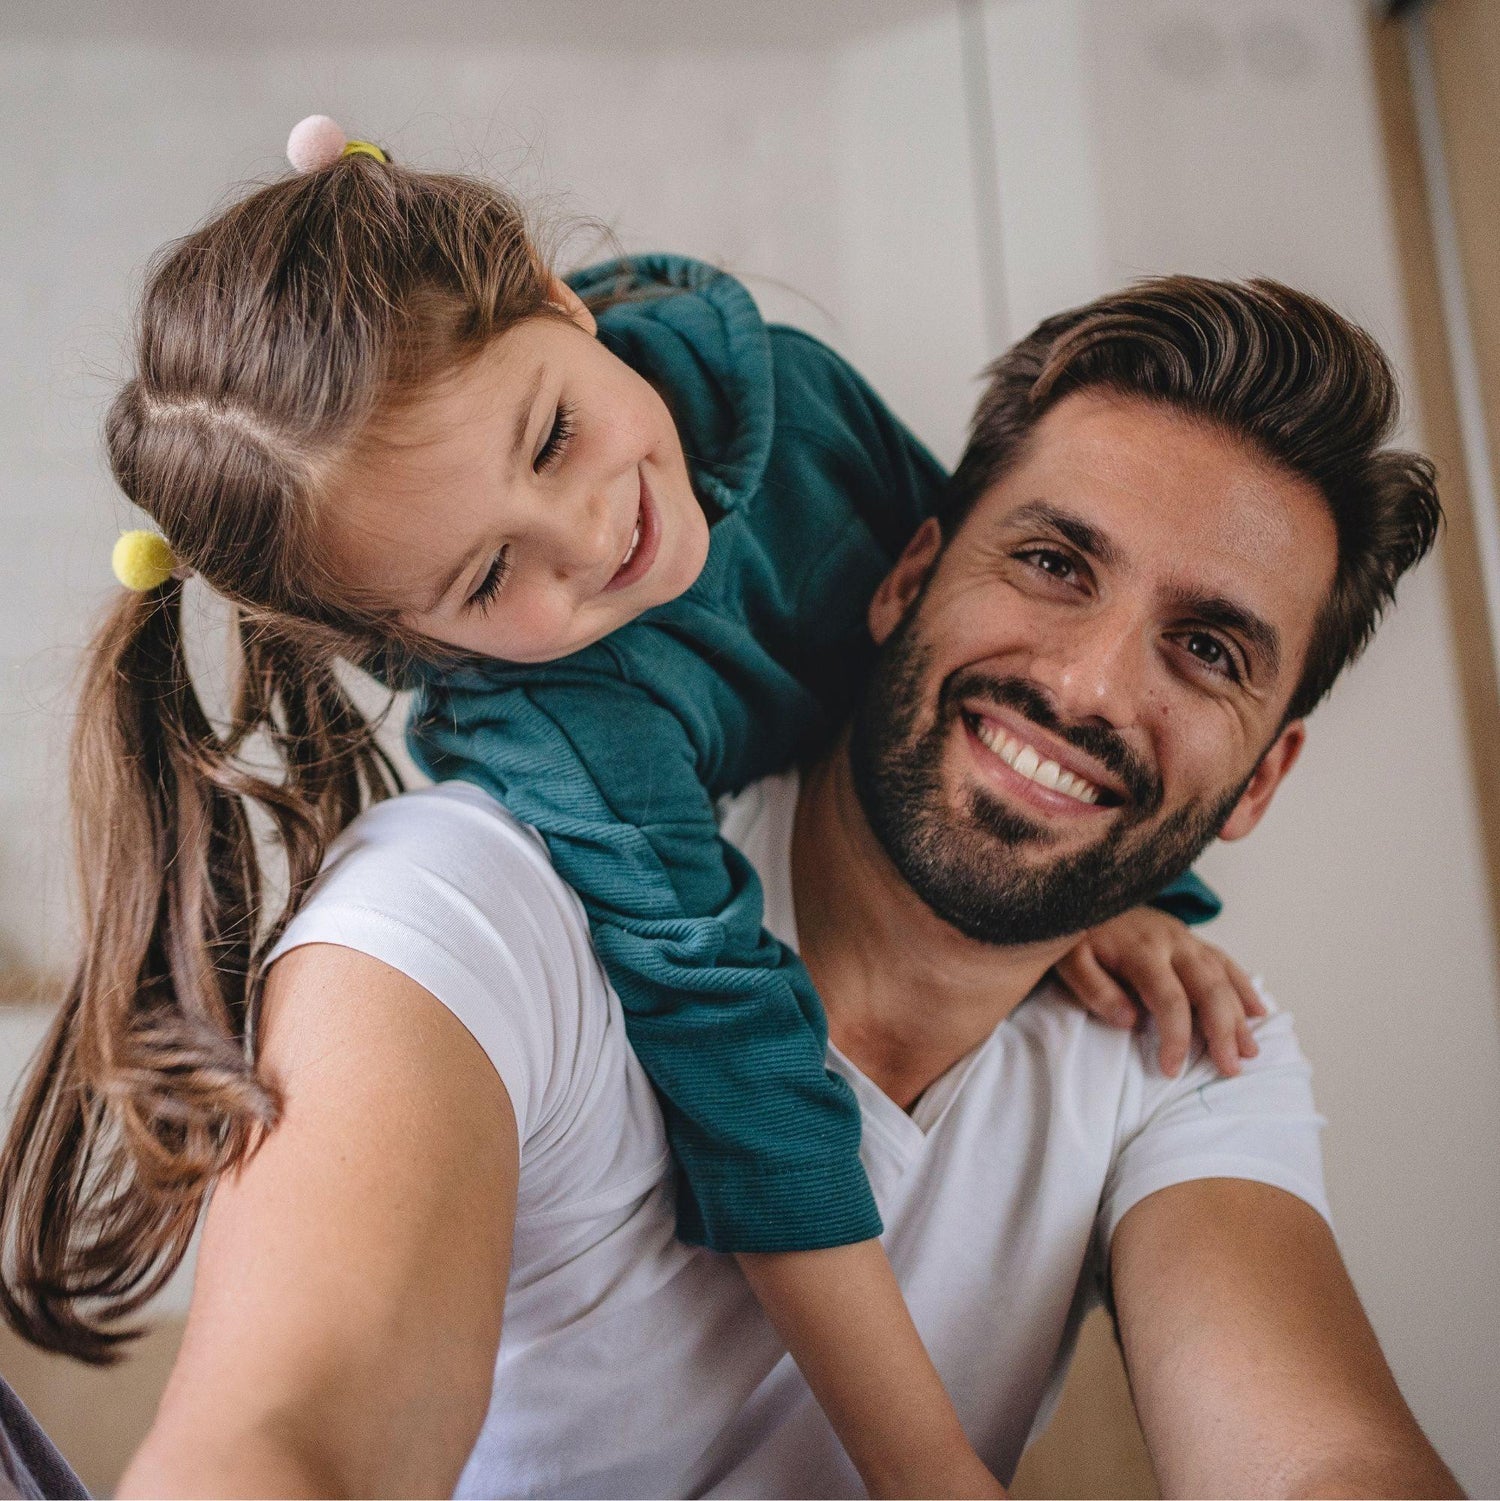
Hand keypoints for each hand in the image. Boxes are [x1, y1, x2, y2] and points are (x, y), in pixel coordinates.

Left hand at [1053, 906, 1266, 1077]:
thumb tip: (1130, 1021)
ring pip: (1222, 976)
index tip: (1172, 1069)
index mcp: (1141, 950)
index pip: (1169, 999)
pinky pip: (1224, 961)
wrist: (1085, 894)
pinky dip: (1243, 986)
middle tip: (1231, 1068)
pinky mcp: (1189, 938)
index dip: (1176, 1037)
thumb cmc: (1076, 935)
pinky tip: (1257, 1012)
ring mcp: (1184, 938)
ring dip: (1239, 1015)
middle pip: (1208, 988)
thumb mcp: (1071, 961)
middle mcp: (1171, 942)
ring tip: (1250, 1051)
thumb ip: (1095, 990)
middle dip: (1223, 1031)